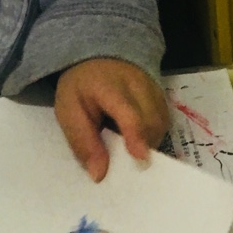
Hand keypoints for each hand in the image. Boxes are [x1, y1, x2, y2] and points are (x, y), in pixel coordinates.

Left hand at [55, 58, 168, 182]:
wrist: (98, 56)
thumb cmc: (81, 87)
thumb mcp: (69, 111)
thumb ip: (83, 142)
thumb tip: (99, 175)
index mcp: (109, 86)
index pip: (129, 113)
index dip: (135, 136)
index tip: (140, 158)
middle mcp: (138, 84)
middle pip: (150, 121)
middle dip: (142, 145)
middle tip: (127, 162)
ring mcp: (153, 87)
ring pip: (160, 123)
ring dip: (148, 141)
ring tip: (129, 146)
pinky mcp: (161, 94)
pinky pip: (164, 120)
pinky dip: (153, 133)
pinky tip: (138, 135)